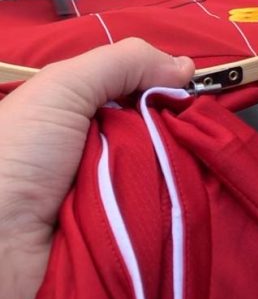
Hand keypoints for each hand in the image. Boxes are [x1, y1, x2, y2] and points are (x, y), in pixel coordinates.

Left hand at [0, 40, 194, 298]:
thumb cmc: (18, 155)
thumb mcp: (62, 88)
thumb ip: (122, 63)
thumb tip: (185, 67)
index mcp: (81, 114)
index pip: (140, 93)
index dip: (167, 88)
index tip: (194, 87)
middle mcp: (101, 151)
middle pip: (160, 131)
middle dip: (181, 128)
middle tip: (199, 126)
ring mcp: (115, 195)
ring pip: (169, 171)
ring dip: (182, 166)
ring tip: (197, 160)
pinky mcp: (128, 235)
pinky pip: (166, 214)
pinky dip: (177, 204)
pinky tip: (192, 192)